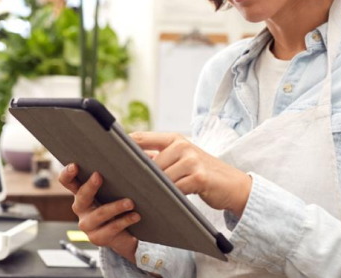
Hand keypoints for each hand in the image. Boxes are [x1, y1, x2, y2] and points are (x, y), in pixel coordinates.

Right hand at [58, 163, 141, 263]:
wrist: (126, 235)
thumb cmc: (120, 203)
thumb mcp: (119, 187)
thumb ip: (126, 170)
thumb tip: (146, 153)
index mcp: (81, 192)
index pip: (67, 181)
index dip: (67, 173)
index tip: (75, 165)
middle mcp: (81, 208)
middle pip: (81, 196)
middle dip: (89, 186)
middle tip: (98, 176)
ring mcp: (88, 224)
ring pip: (100, 214)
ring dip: (115, 207)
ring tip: (130, 202)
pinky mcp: (98, 238)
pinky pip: (111, 228)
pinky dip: (125, 221)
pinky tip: (136, 215)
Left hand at [131, 132, 252, 217]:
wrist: (234, 185)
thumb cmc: (202, 173)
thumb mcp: (182, 159)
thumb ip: (160, 157)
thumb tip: (130, 163)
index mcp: (175, 138)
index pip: (141, 138)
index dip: (123, 147)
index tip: (107, 156)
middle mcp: (182, 145)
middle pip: (148, 163)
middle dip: (138, 176)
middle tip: (124, 186)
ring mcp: (191, 160)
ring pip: (160, 177)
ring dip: (153, 189)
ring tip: (143, 196)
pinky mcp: (198, 176)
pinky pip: (174, 189)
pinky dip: (167, 197)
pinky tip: (164, 202)